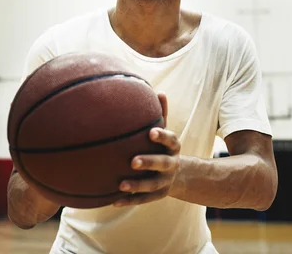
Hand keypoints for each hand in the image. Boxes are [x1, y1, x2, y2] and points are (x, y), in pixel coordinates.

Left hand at [113, 92, 180, 206]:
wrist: (178, 174)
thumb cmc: (163, 146)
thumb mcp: (165, 130)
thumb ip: (161, 114)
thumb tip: (159, 91)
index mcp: (174, 147)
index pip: (171, 140)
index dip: (162, 136)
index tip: (151, 132)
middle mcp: (172, 164)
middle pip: (163, 164)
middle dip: (149, 162)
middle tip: (133, 161)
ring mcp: (165, 181)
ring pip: (152, 184)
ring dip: (137, 185)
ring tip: (121, 184)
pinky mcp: (158, 195)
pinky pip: (143, 199)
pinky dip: (129, 200)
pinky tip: (113, 200)